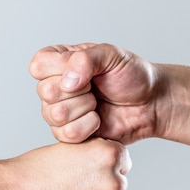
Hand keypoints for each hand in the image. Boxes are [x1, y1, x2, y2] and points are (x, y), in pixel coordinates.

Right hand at [6, 138, 130, 189]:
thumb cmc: (33, 172)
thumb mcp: (69, 148)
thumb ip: (95, 157)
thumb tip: (112, 170)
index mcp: (109, 155)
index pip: (122, 162)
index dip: (101, 167)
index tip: (83, 172)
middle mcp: (115, 183)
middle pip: (117, 187)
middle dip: (98, 189)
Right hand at [29, 43, 161, 144]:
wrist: (150, 103)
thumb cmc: (132, 75)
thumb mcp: (112, 55)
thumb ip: (86, 59)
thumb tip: (67, 82)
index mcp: (57, 62)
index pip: (39, 66)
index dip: (62, 70)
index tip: (87, 71)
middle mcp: (53, 87)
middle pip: (46, 92)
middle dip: (79, 91)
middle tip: (96, 88)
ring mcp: (58, 112)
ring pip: (55, 115)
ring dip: (85, 109)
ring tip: (98, 103)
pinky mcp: (68, 134)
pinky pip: (66, 134)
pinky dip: (88, 126)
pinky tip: (98, 119)